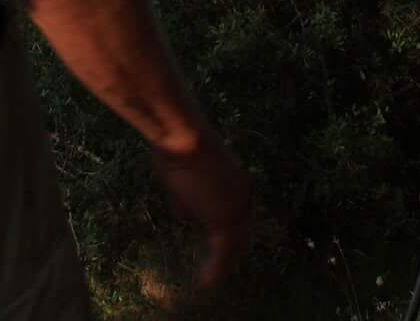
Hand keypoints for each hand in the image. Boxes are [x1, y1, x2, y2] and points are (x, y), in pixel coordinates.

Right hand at [152, 127, 252, 293]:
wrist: (182, 138)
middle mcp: (242, 194)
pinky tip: (206, 281)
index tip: (219, 246)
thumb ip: (185, 198)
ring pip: (235, 244)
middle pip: (241, 231)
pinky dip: (216, 269)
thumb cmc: (178, 148)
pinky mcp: (225, 217)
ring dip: (223, 265)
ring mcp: (236, 205)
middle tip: (219, 270)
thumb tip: (184, 218)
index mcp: (234, 181)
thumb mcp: (181, 176)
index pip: (235, 212)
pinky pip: (223, 251)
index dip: (228, 232)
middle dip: (231, 253)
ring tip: (210, 280)